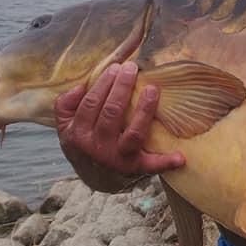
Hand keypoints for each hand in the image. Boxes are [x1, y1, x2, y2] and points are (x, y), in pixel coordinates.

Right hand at [55, 61, 184, 177]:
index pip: (91, 104)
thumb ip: (65, 106)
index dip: (104, 83)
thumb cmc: (85, 143)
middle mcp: (97, 147)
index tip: (116, 66)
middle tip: (132, 68)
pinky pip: (151, 165)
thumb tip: (78, 88)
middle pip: (112, 113)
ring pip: (133, 133)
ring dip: (144, 110)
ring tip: (152, 89)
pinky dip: (166, 162)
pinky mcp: (136, 169)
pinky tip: (180, 156)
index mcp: (79, 134)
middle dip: (122, 88)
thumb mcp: (67, 127)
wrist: (95, 178)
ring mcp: (117, 159)